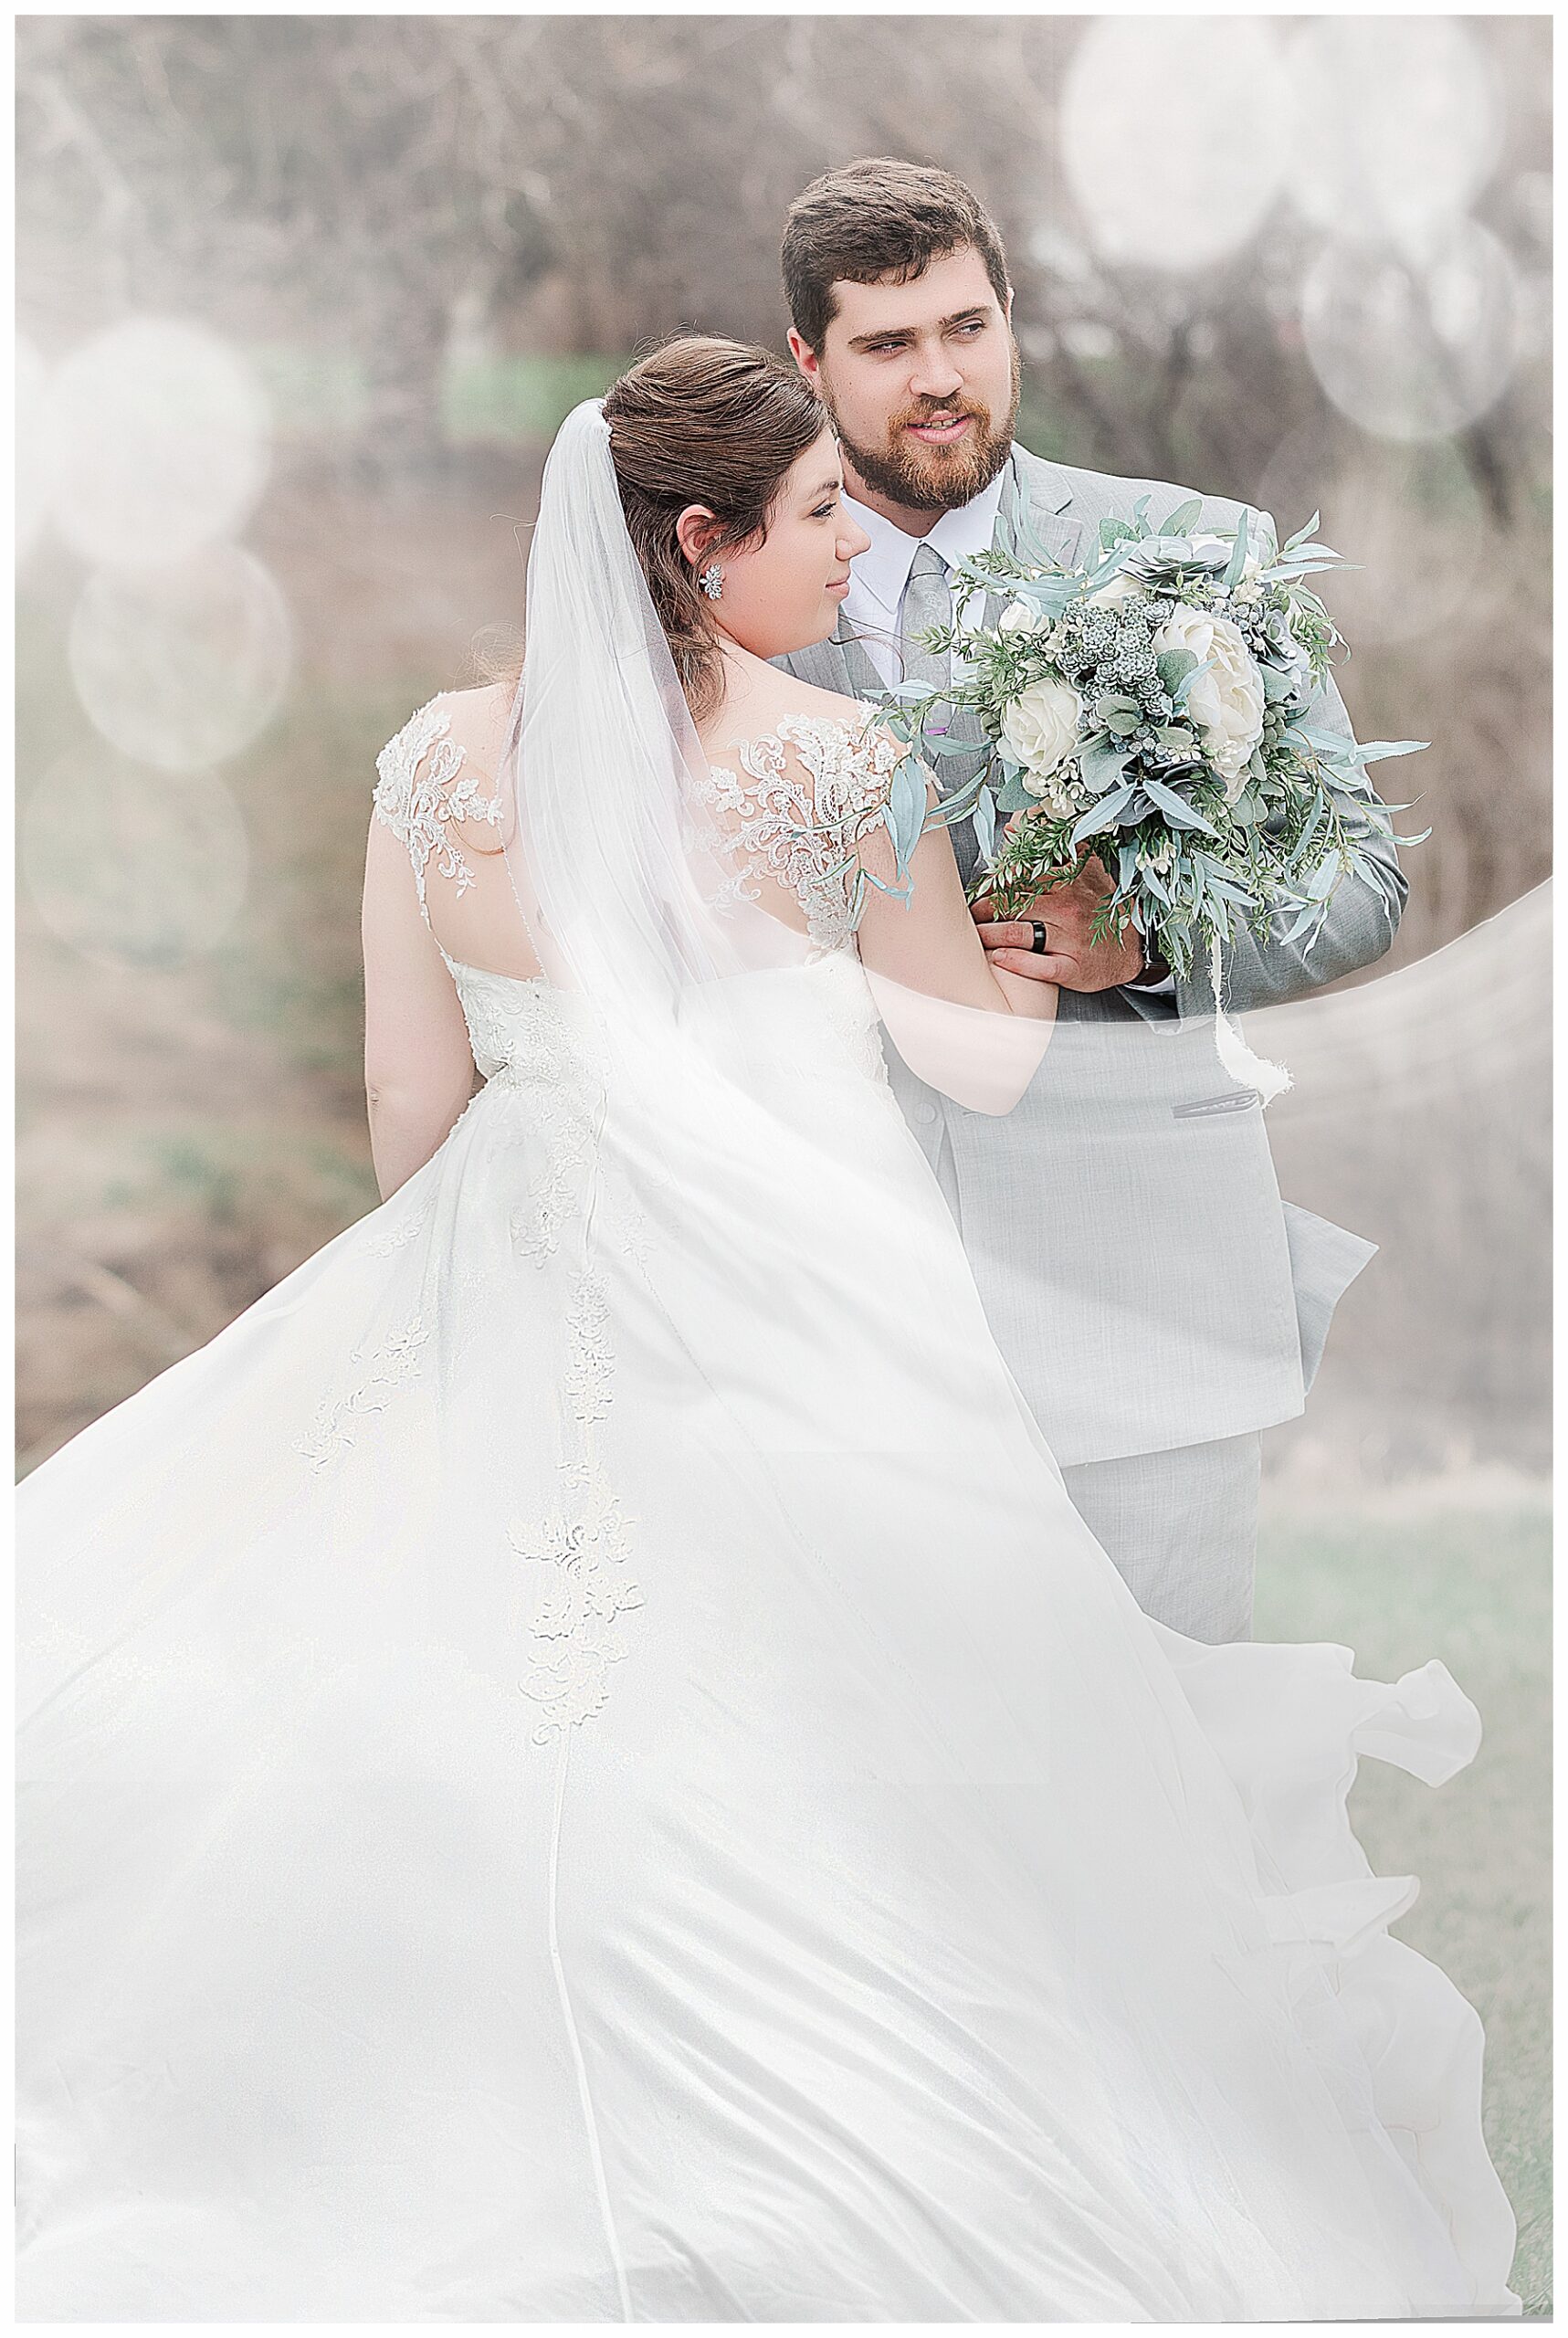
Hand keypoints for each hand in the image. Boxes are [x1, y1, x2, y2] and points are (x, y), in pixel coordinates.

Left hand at [971, 855, 1146, 990]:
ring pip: (1018, 933)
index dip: (994, 882)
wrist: (1133, 949)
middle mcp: (1066, 908)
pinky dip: (1015, 962)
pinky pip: (1038, 965)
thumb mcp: (1086, 870)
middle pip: (1012, 904)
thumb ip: (1053, 847)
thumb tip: (1015, 825)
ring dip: (989, 935)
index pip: (1021, 877)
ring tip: (975, 936)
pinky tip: (998, 957)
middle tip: (968, 915)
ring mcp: (1069, 939)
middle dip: (984, 910)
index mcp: (1067, 882)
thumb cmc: (1100, 910)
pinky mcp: (1071, 967)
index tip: (977, 888)